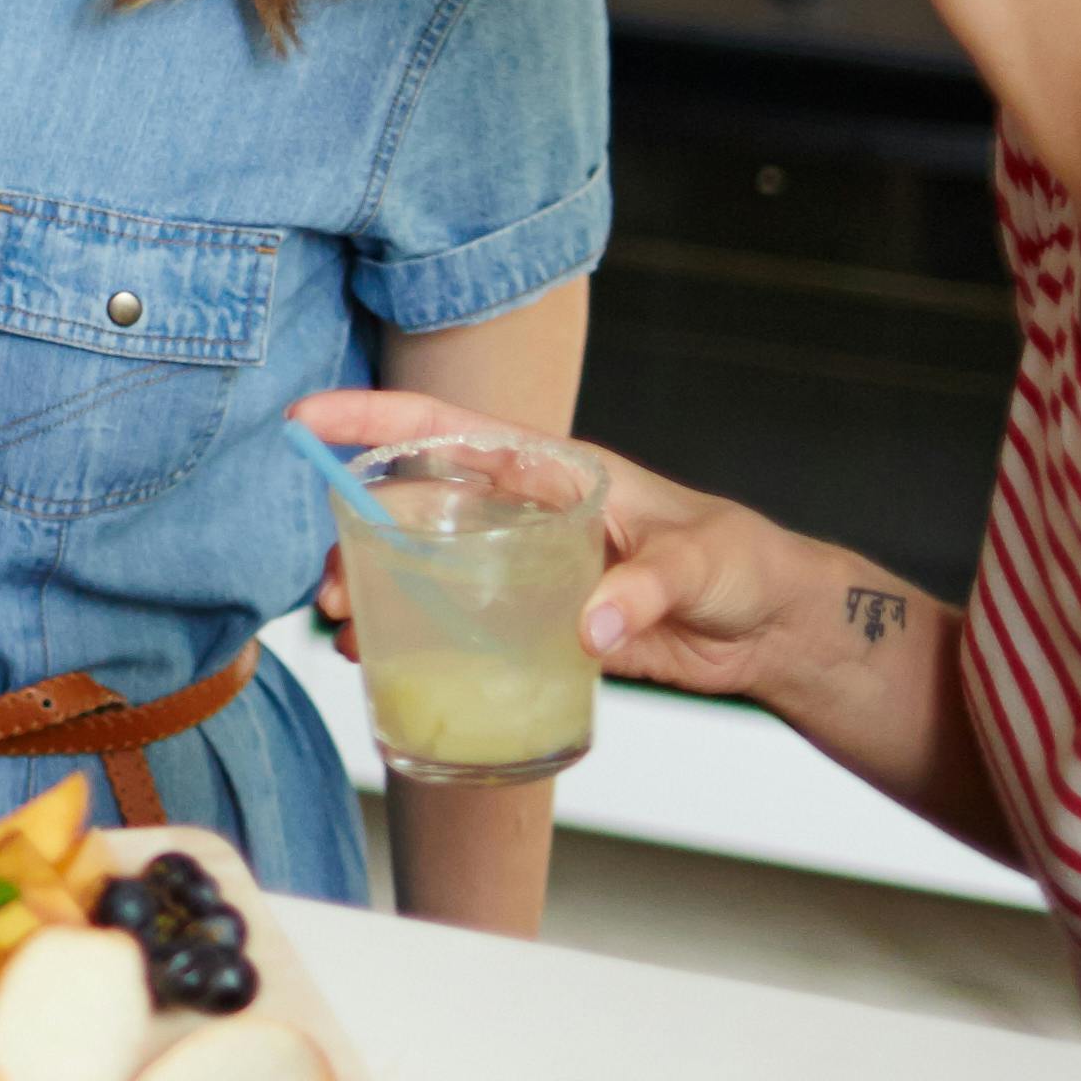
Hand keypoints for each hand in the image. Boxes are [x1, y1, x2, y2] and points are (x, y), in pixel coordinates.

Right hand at [289, 387, 816, 703]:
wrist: (773, 630)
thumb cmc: (742, 564)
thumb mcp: (699, 560)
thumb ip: (644, 587)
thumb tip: (588, 626)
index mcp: (555, 471)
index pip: (448, 430)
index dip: (374, 419)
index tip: (308, 417)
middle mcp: (524, 514)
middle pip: (418, 508)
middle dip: (358, 533)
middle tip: (333, 586)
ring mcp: (522, 571)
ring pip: (425, 568)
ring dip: (377, 592)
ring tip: (348, 632)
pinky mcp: (534, 625)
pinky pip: (457, 627)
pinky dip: (413, 640)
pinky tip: (383, 663)